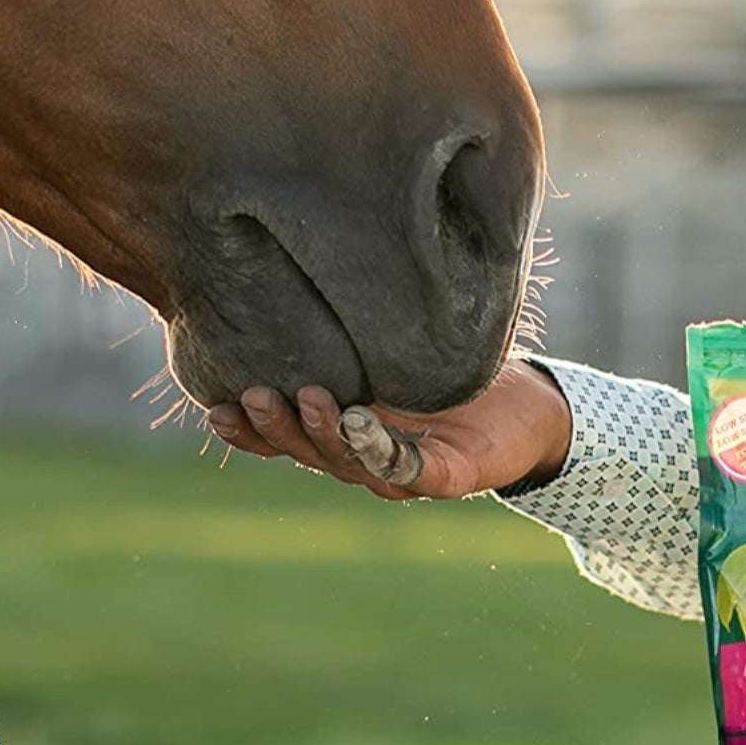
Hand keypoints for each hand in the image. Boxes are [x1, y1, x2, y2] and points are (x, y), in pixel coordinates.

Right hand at [204, 358, 572, 501]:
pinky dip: (381, 448)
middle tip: (253, 396)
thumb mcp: (394, 346)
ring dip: (322, 434)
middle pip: (309, 452)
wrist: (532, 402)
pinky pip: (410, 466)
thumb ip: (352, 330)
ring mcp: (407, 471)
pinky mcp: (450, 477)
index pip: (287, 437)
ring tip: (304, 397)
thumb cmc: (459, 371)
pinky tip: (360, 422)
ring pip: (351, 462)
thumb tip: (299, 267)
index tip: (213, 407)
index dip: (249, 430)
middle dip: (277, 428)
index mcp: (345, 431)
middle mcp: (367, 457)